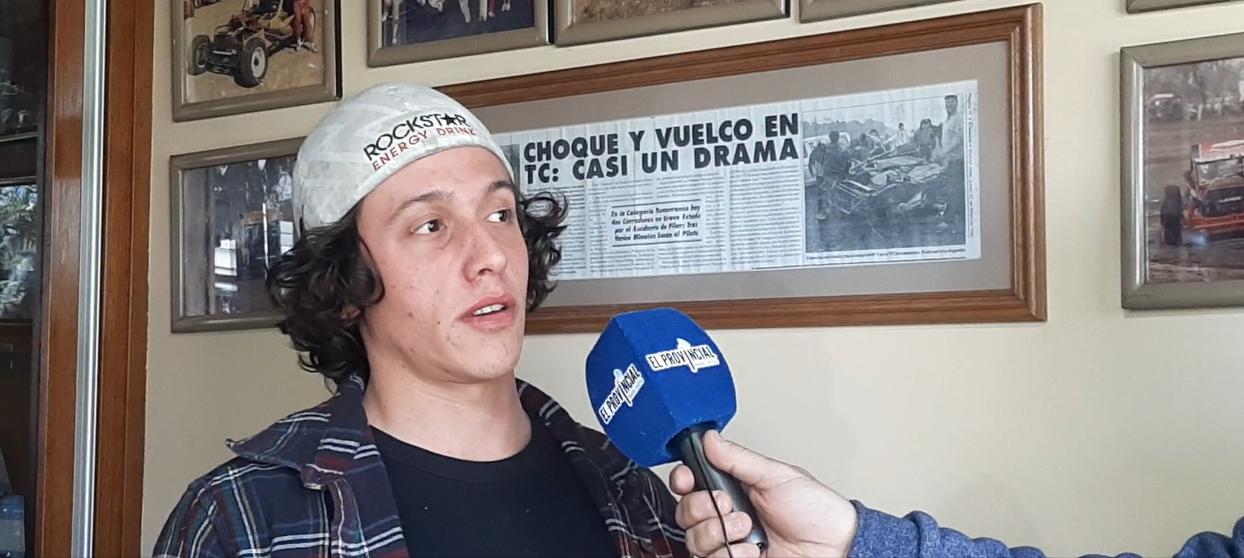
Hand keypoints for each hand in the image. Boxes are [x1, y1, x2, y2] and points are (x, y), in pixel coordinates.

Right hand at [669, 430, 857, 557]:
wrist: (836, 547)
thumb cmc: (817, 512)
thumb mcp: (778, 476)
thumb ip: (739, 459)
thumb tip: (711, 439)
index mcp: (735, 488)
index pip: (693, 483)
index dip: (683, 481)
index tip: (688, 479)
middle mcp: (729, 516)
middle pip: (686, 512)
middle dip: (703, 507)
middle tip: (729, 506)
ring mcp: (731, 542)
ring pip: (694, 539)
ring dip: (720, 532)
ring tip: (747, 529)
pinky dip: (731, 554)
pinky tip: (751, 550)